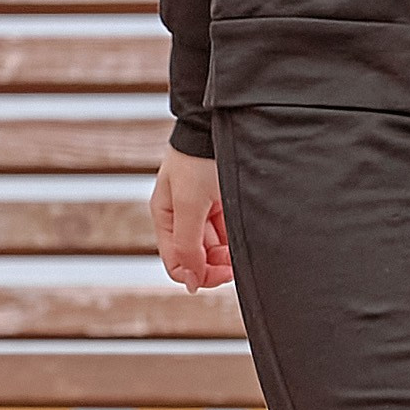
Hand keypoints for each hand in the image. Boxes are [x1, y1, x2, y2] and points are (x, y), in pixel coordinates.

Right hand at [151, 149, 231, 289]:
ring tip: (241, 243)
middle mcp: (182, 217)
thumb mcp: (189, 204)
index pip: (177, 264)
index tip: (223, 272)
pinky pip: (227, 232)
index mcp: (166, 218)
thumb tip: (189, 283)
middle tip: (236, 261)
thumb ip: (187, 245)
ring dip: (227, 253)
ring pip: (214, 248)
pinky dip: (235, 238)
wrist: (217, 125)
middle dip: (216, 264)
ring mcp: (202, 210)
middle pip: (196, 258)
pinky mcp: (221, 203)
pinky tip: (244, 232)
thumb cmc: (198, 159)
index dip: (199, 274)